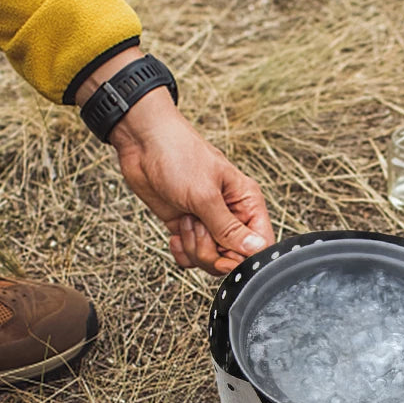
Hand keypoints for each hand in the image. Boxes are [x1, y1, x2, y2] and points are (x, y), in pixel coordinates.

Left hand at [75, 46, 274, 274]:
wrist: (143, 142)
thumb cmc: (178, 154)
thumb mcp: (205, 195)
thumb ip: (229, 228)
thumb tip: (256, 248)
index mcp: (246, 202)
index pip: (259, 243)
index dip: (242, 257)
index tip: (223, 257)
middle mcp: (231, 215)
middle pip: (233, 257)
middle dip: (212, 252)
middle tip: (197, 228)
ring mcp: (208, 222)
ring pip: (211, 260)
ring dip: (194, 248)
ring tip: (186, 221)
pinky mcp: (187, 227)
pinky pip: (192, 256)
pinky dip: (182, 252)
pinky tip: (176, 234)